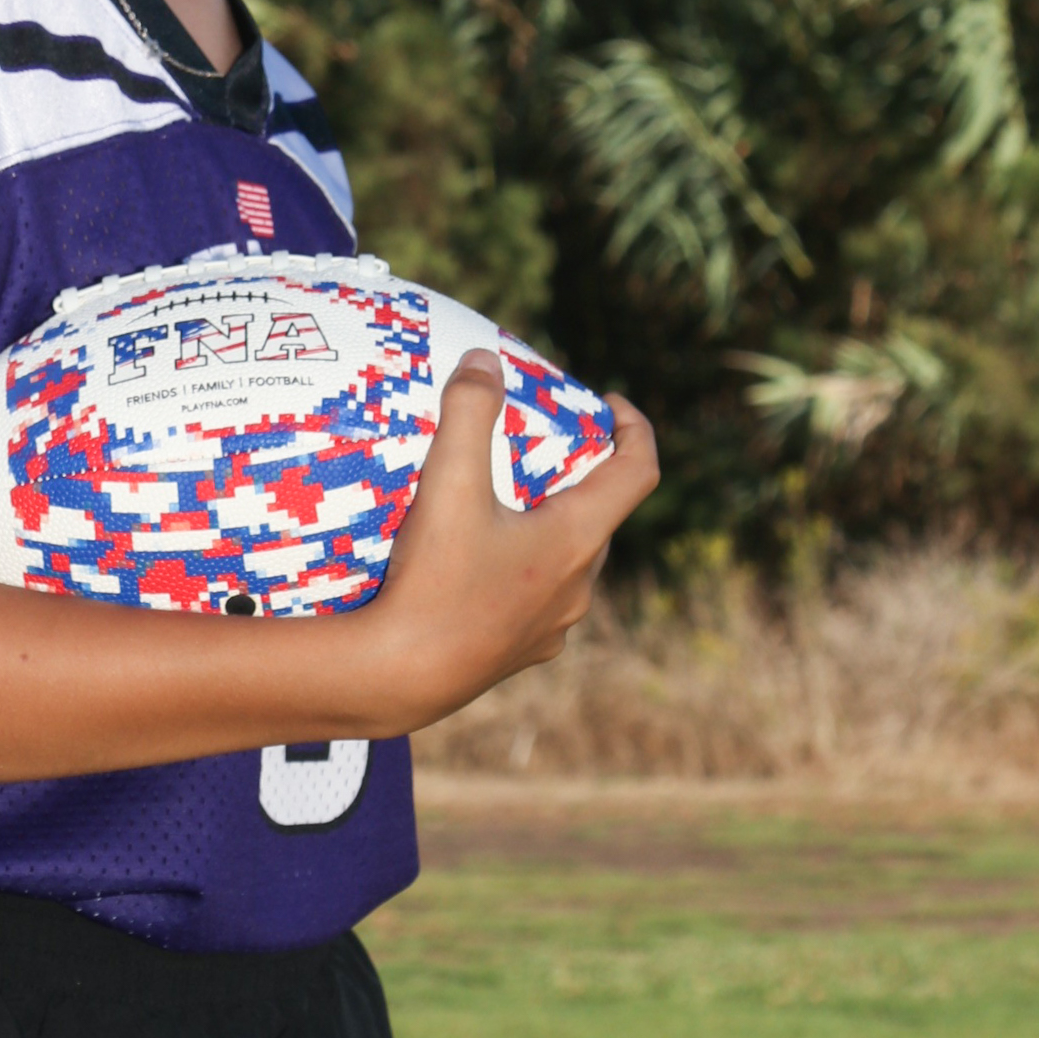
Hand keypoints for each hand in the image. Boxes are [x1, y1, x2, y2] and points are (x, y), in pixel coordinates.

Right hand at [369, 351, 658, 732]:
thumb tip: (485, 360)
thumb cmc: (432, 580)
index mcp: (576, 539)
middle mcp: (578, 585)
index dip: (634, 428)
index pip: (638, 472)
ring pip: (569, 561)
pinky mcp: (521, 652)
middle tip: (540, 449)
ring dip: (550, 526)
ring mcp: (553, 625)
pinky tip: (474, 563)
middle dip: (580, 477)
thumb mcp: (448, 484)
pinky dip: (521, 568)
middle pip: (601, 516)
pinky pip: (538, 598)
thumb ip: (469, 413)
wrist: (400, 678)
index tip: (610, 404)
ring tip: (503, 505)